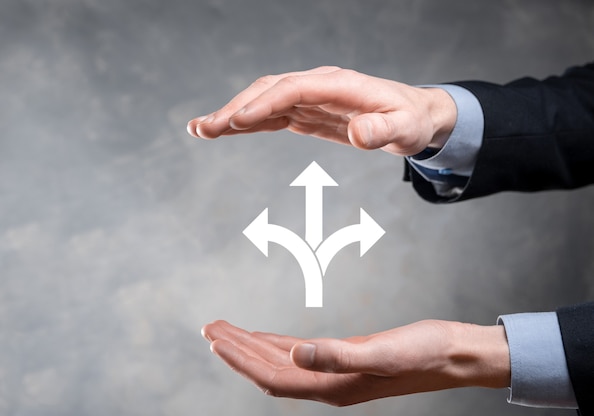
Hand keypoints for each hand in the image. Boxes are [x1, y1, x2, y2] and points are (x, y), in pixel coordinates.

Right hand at [187, 66, 456, 155]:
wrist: (413, 115)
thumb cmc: (410, 121)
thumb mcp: (405, 129)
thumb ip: (382, 131)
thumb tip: (359, 134)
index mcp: (338, 84)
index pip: (292, 89)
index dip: (264, 103)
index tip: (236, 121)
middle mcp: (318, 85)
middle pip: (268, 90)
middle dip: (235, 108)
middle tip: (203, 129)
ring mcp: (309, 98)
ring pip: (263, 101)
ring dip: (231, 115)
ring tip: (199, 130)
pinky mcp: (305, 112)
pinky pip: (270, 115)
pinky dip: (246, 123)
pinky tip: (224, 131)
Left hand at [201, 319, 509, 405]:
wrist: (454, 355)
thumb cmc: (426, 353)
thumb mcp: (384, 352)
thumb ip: (338, 355)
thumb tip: (294, 353)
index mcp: (333, 386)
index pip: (272, 375)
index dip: (239, 358)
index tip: (213, 339)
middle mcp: (328, 383)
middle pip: (269, 369)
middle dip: (236, 350)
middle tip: (209, 329)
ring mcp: (335, 373)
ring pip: (281, 362)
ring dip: (251, 347)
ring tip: (225, 331)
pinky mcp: (344, 359)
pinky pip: (299, 355)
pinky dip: (276, 344)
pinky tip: (265, 337)